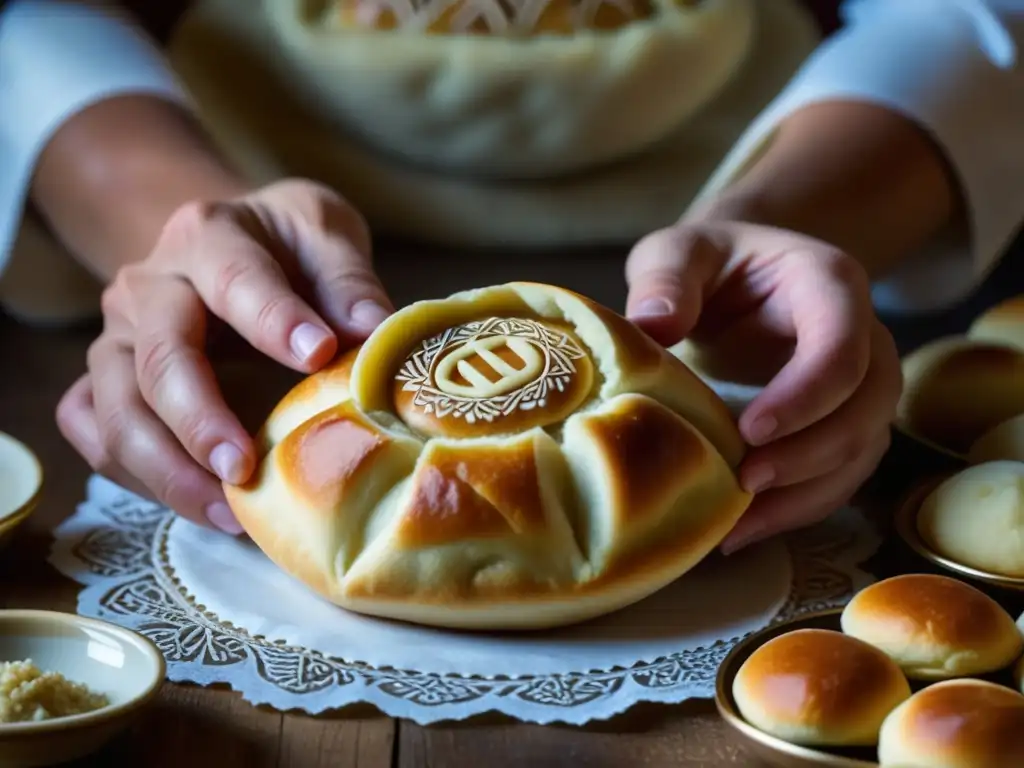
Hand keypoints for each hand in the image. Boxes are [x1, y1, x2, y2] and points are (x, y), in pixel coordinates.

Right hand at [56, 179, 392, 533]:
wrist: (232, 239)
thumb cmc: (287, 244)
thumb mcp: (324, 235)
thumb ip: (347, 281)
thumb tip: (376, 332)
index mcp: (208, 237)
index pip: (234, 278)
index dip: (274, 319)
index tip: (319, 355)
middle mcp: (148, 286)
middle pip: (159, 358)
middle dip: (199, 420)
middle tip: (245, 469)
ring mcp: (117, 337)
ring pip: (115, 409)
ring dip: (166, 469)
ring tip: (228, 514)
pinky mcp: (105, 379)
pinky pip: (94, 431)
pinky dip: (133, 474)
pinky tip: (193, 502)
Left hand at [625, 220, 901, 553]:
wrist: (734, 278)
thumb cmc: (709, 264)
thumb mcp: (679, 251)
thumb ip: (666, 277)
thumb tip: (651, 325)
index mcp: (829, 284)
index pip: (842, 345)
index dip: (806, 395)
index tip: (749, 432)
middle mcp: (864, 336)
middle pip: (867, 407)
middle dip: (810, 454)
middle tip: (745, 481)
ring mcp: (861, 385)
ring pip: (861, 450)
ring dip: (805, 494)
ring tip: (738, 524)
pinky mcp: (843, 425)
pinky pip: (841, 476)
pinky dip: (798, 508)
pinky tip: (743, 530)